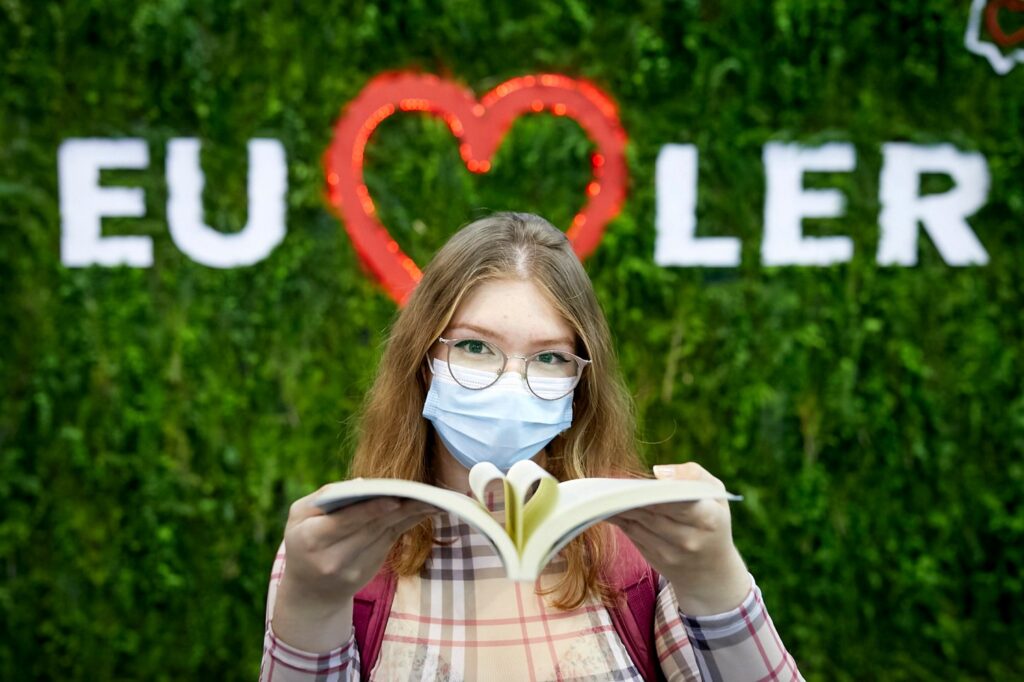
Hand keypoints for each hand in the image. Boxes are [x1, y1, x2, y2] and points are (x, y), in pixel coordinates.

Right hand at [272, 490, 433, 651]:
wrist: (309, 590)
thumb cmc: (303, 540)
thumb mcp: (299, 516)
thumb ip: (324, 496)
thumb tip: (362, 483)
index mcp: (310, 539)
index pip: (344, 523)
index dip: (370, 511)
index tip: (394, 499)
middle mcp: (332, 559)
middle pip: (370, 529)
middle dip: (398, 510)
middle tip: (423, 494)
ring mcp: (353, 569)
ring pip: (386, 535)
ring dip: (411, 516)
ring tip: (431, 499)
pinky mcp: (370, 570)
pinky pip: (391, 541)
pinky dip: (409, 523)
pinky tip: (426, 509)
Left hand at [608, 462, 750, 615]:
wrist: (711, 571)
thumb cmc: (712, 520)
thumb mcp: (715, 494)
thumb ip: (693, 475)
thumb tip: (658, 472)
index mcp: (709, 519)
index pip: (680, 503)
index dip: (657, 492)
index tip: (639, 481)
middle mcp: (690, 539)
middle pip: (654, 514)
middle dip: (631, 497)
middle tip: (611, 483)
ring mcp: (670, 553)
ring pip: (638, 525)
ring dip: (619, 508)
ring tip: (603, 492)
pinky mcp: (654, 558)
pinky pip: (631, 534)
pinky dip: (617, 518)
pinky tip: (604, 505)